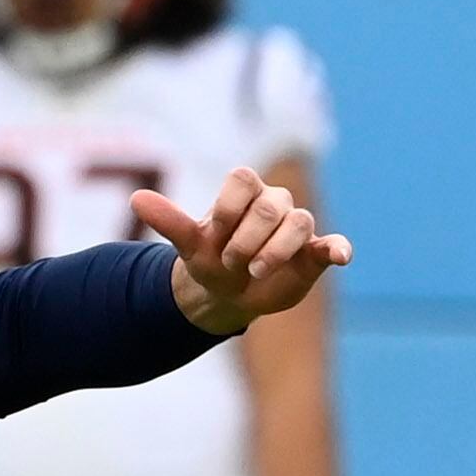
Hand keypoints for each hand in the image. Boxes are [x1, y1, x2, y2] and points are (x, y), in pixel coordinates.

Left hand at [139, 168, 350, 334]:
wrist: (228, 294)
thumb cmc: (210, 261)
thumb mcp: (188, 245)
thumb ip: (169, 221)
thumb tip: (136, 198)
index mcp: (244, 193)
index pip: (243, 180)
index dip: (229, 209)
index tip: (215, 235)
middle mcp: (274, 204)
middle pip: (271, 206)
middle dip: (248, 238)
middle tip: (232, 262)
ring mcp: (296, 228)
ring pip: (299, 223)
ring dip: (276, 250)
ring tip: (257, 271)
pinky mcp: (313, 253)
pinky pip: (331, 244)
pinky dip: (337, 248)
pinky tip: (340, 256)